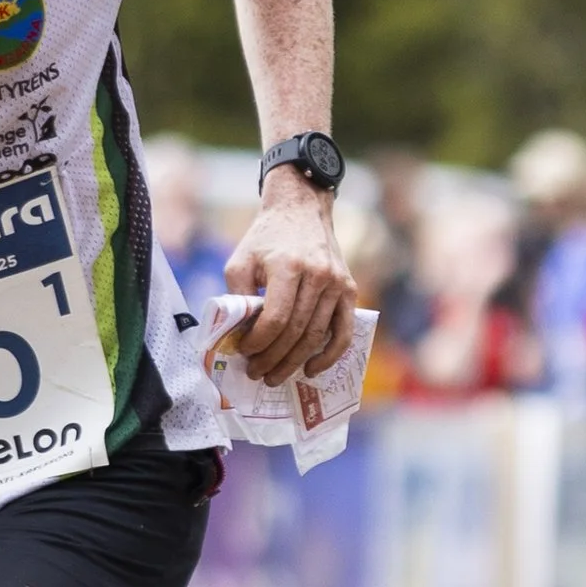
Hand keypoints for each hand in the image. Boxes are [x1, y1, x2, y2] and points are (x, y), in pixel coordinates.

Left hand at [222, 179, 356, 385]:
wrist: (301, 210)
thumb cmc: (266, 239)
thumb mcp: (240, 261)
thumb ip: (237, 297)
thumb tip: (236, 336)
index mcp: (288, 266)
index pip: (276, 318)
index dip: (259, 342)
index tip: (244, 352)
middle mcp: (318, 275)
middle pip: (296, 331)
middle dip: (274, 358)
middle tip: (257, 374)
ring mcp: (337, 283)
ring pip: (317, 335)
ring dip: (295, 362)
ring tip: (275, 376)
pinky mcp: (349, 289)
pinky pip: (344, 331)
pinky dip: (330, 355)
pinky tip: (311, 369)